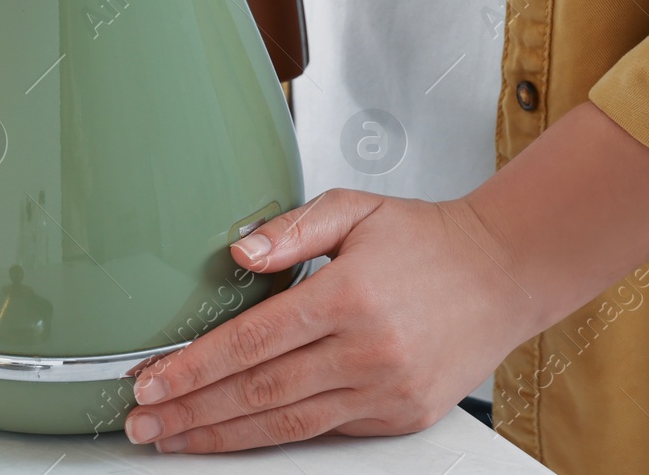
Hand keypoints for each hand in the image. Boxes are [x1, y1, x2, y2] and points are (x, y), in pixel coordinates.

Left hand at [123, 189, 535, 452]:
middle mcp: (367, 351)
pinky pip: (327, 430)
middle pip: (258, 393)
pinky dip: (278, 436)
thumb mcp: (355, 209)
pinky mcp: (401, 415)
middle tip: (144, 422)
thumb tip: (240, 252)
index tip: (150, 380)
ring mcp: (385, 390)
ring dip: (223, 436)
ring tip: (177, 439)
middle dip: (192, 412)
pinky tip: (239, 434)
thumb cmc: (428, 240)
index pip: (250, 342)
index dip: (192, 367)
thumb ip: (292, 229)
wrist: (505, 273)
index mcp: (347, 296)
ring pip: (287, 424)